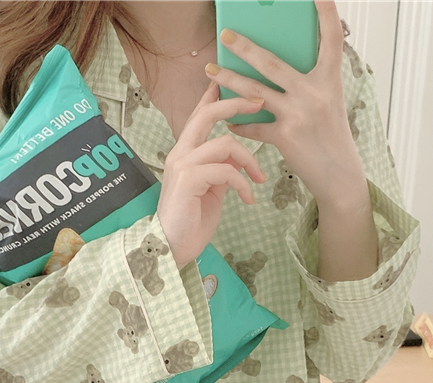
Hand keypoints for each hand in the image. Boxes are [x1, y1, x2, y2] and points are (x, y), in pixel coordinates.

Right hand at [157, 83, 267, 267]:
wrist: (172, 248)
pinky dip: (243, 184)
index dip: (216, 97)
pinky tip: (248, 199)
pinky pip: (226, 170)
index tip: (235, 84)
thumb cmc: (191, 223)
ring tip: (259, 179)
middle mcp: (180, 154)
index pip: (199, 116)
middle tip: (260, 103)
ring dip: (250, 160)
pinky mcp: (189, 180)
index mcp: (184, 154)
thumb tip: (237, 160)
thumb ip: (220, 171)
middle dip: (236, 103)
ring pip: (225, 144)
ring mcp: (183, 165)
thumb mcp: (211, 191)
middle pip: (208, 115)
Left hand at [208, 0, 366, 208]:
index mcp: (329, 79)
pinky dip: (239, 123)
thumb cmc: (331, 136)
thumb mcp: (328, 102)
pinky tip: (227, 119)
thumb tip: (277, 68)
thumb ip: (308, 83)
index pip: (331, 38)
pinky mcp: (285, 137)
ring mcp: (298, 114)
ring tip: (210, 70)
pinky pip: (254, 127)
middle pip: (273, 63)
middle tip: (226, 35)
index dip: (326, 12)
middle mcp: (314, 93)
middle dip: (246, 48)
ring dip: (229, 80)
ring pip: (255, 92)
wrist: (339, 174)